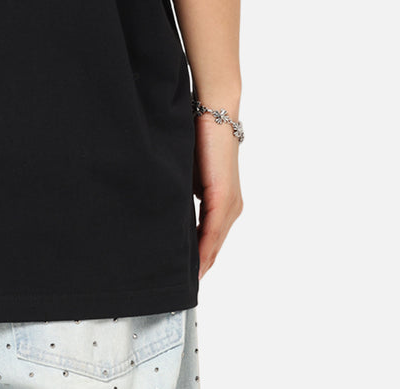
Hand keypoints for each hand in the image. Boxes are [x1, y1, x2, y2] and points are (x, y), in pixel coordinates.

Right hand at [192, 113, 243, 279]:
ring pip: (213, 243)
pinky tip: (193, 263)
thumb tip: (168, 215)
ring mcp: (229, 204)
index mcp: (223, 203)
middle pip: (212, 247)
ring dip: (199, 262)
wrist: (214, 114)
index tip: (179, 275)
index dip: (196, 258)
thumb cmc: (199, 138)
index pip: (208, 240)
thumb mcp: (188, 175)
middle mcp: (231, 208)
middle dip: (196, 266)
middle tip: (176, 286)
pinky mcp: (223, 198)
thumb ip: (183, 196)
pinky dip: (202, 249)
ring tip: (180, 280)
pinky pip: (211, 231)